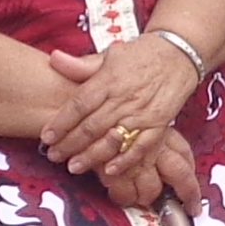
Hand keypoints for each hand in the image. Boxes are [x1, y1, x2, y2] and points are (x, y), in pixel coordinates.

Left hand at [36, 32, 203, 182]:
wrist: (179, 55)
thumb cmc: (139, 55)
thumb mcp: (109, 54)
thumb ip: (81, 64)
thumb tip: (53, 58)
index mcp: (108, 80)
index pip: (79, 104)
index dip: (61, 122)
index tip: (46, 136)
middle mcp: (123, 99)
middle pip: (92, 126)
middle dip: (70, 144)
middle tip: (53, 156)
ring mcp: (142, 114)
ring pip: (112, 139)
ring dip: (91, 156)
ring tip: (73, 166)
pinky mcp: (158, 125)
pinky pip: (141, 147)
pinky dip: (125, 160)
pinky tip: (109, 171)